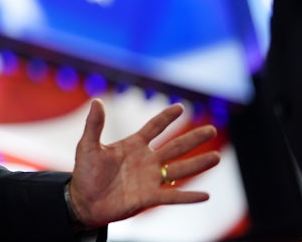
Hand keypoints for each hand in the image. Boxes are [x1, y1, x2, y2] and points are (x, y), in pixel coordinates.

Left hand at [68, 99, 219, 226]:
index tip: (181, 107)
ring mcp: (150, 179)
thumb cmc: (85, 173)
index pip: (154, 127)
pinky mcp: (149, 198)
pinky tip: (205, 195)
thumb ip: (95, 124)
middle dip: (193, 138)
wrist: (84, 201)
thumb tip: (96, 101)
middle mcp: (146, 160)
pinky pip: (172, 197)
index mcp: (133, 145)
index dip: (166, 117)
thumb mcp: (88, 146)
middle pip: (175, 146)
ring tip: (217, 157)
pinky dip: (188, 196)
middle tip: (212, 129)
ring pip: (179, 170)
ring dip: (198, 164)